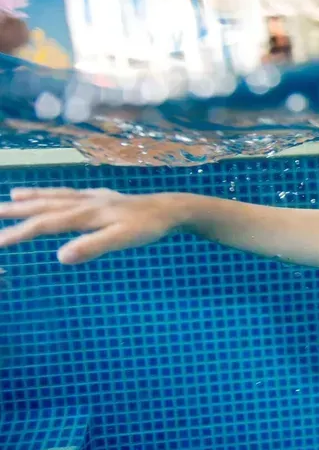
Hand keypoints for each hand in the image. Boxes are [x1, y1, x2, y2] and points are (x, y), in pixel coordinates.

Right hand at [0, 188, 180, 263]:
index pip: (45, 224)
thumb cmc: (149, 226)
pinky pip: (69, 193)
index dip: (18, 233)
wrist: (171, 208)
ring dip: (31, 198)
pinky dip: (52, 193)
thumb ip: (93, 246)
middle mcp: (85, 202)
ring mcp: (93, 198)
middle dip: (15, 212)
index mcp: (86, 214)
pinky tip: (48, 194)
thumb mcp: (124, 239)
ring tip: (11, 198)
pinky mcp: (102, 197)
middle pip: (44, 206)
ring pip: (55, 196)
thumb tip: (61, 256)